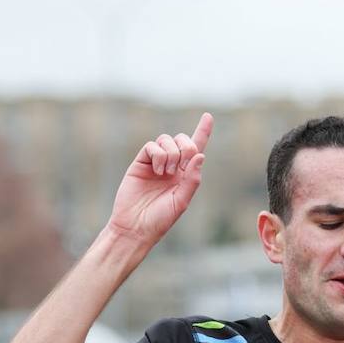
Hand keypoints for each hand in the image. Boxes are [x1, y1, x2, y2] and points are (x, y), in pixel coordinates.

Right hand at [106, 112, 213, 244]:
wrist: (135, 226)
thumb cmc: (160, 219)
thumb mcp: (182, 201)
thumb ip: (192, 179)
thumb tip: (200, 155)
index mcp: (185, 175)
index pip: (196, 149)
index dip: (202, 132)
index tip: (208, 116)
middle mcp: (171, 166)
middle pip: (183, 140)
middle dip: (187, 147)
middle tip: (182, 166)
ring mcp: (155, 163)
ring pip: (167, 140)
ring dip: (172, 153)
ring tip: (167, 173)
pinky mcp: (140, 163)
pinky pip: (152, 146)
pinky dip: (159, 155)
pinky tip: (158, 171)